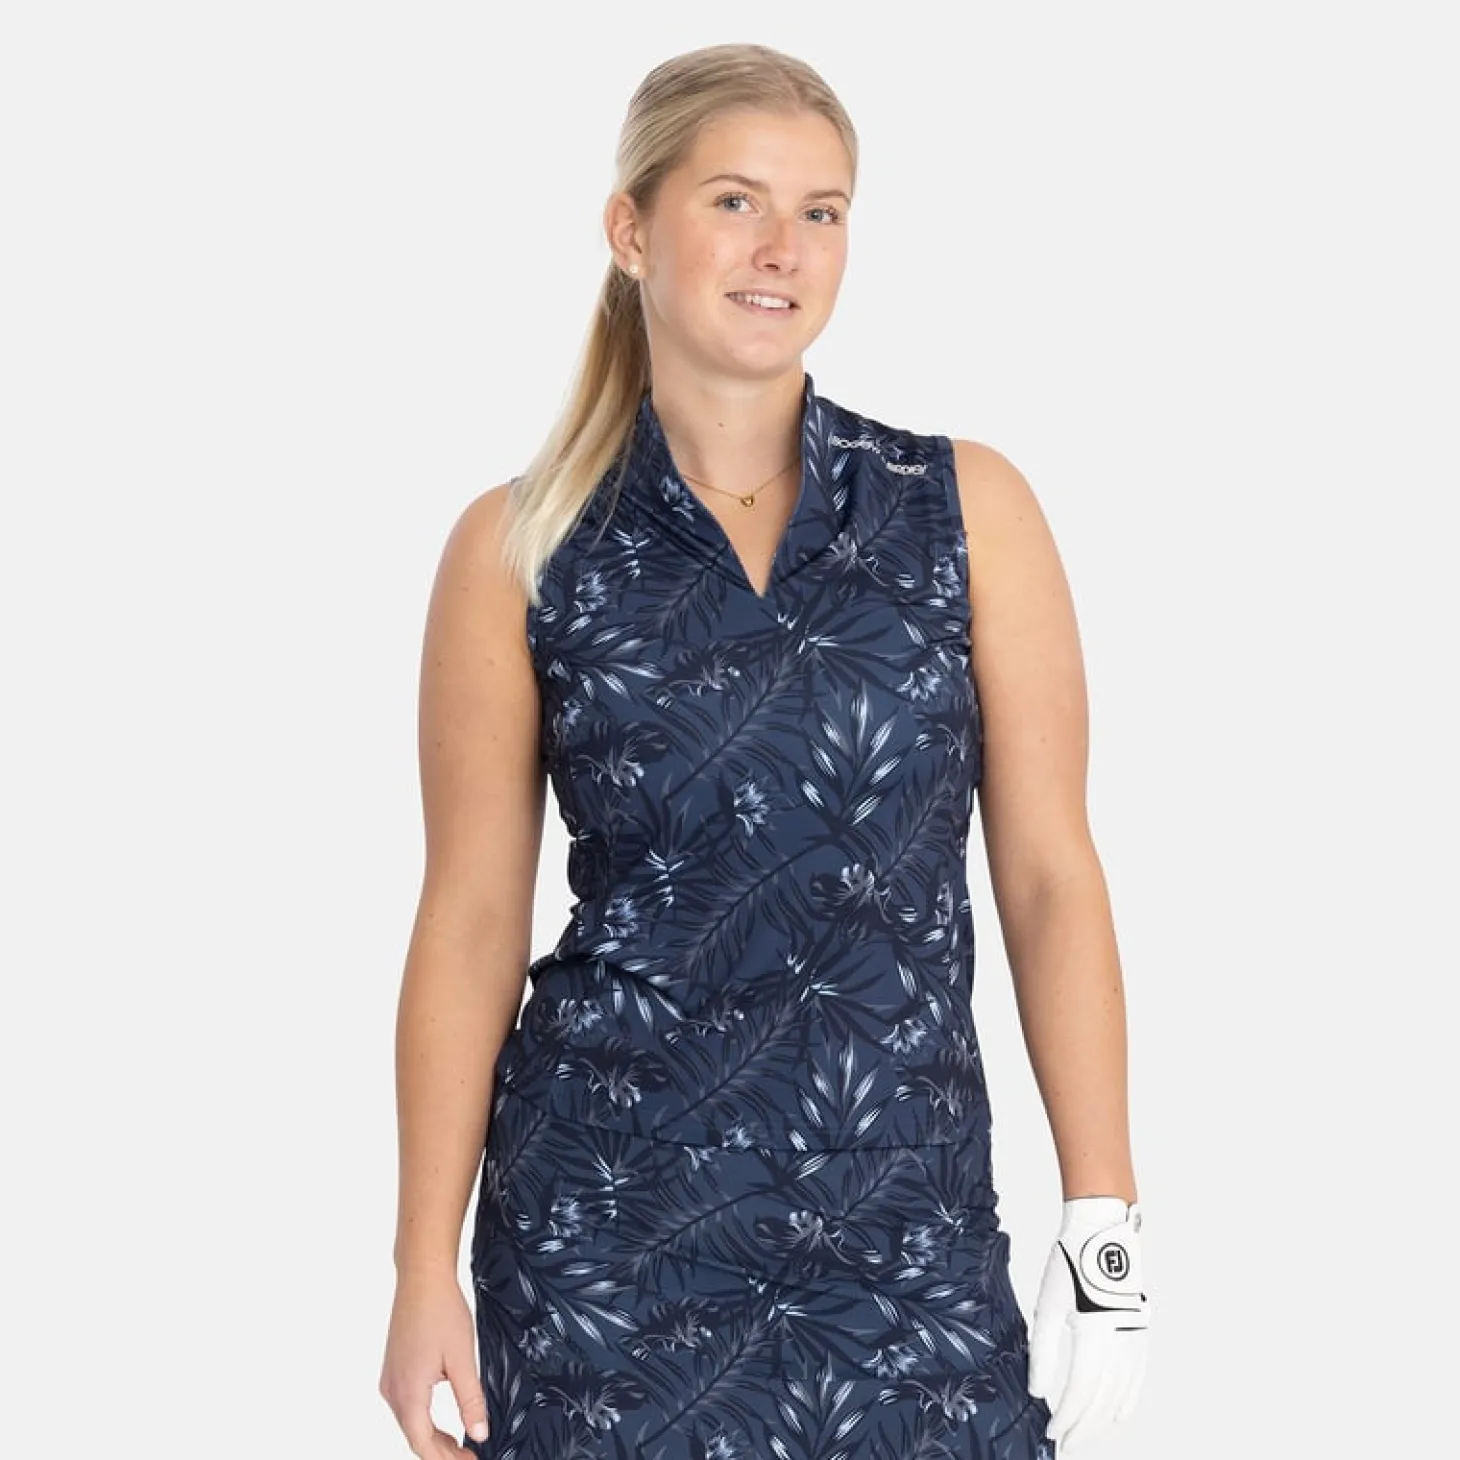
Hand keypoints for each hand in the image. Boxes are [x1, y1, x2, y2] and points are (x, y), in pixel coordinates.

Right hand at [378, 1264, 489, 1457]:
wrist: (422, 1277)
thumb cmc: (442, 1312)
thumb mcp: (462, 1358)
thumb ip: (470, 1399)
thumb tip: (479, 1434)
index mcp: (408, 1393)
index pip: (422, 1444)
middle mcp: (392, 1390)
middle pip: (414, 1436)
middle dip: (440, 1452)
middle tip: (469, 1457)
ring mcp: (390, 1378)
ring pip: (410, 1422)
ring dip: (432, 1437)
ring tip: (460, 1445)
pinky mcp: (394, 1367)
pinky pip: (407, 1405)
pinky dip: (424, 1419)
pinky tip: (443, 1418)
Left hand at [1027, 1196, 1148, 1453]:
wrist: (1103, 1231)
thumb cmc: (1069, 1263)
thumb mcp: (1047, 1306)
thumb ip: (1041, 1352)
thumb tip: (1036, 1390)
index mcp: (1095, 1334)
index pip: (1080, 1391)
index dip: (1066, 1416)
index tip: (1051, 1432)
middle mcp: (1121, 1341)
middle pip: (1102, 1399)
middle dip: (1083, 1426)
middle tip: (1066, 1444)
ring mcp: (1135, 1338)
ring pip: (1122, 1393)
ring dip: (1103, 1419)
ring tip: (1085, 1435)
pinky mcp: (1141, 1332)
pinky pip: (1137, 1377)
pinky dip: (1126, 1400)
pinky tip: (1117, 1415)